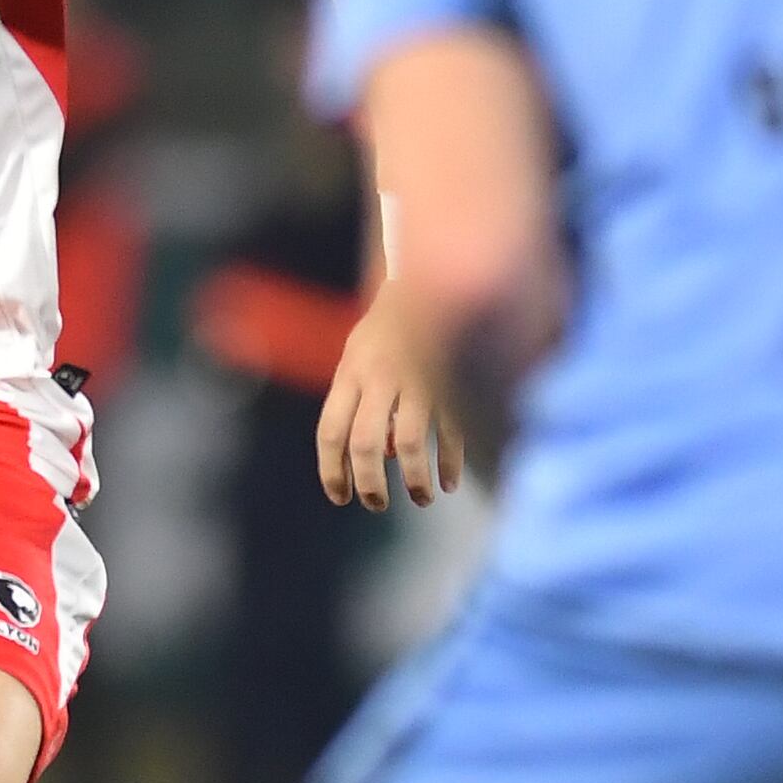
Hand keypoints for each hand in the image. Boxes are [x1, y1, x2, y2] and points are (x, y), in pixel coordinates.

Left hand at [315, 303, 463, 511]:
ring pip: (407, 445)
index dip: (331, 471)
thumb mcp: (358, 355)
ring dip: (413, 480)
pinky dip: (449, 463)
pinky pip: (450, 432)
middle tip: (376, 504)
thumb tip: (377, 453)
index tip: (340, 497)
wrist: (429, 279)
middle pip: (363, 443)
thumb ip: (356, 399)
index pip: (330, 431)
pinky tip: (448, 482)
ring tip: (419, 499)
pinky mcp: (452, 382)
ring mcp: (417, 380)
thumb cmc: (386, 328)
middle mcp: (380, 378)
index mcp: (351, 372)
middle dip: (368, 483)